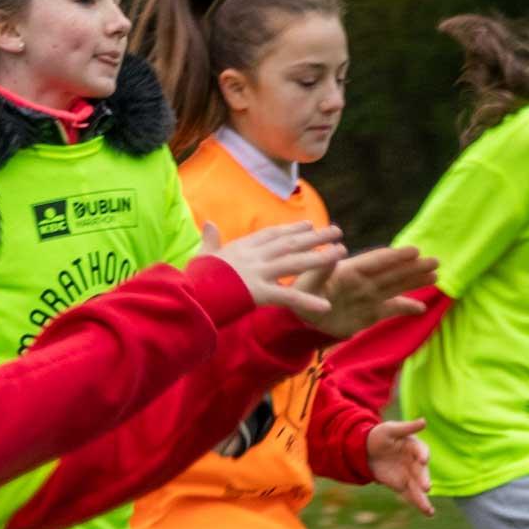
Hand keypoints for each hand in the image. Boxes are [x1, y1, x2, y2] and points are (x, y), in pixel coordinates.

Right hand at [197, 220, 344, 316]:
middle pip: (289, 243)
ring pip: (294, 262)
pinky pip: (287, 297)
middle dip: (315, 236)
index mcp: (241, 248)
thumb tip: (209, 223)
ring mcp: (257, 273)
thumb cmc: (192, 278)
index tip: (308, 225)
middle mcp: (253, 256)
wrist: (187, 293)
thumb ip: (210, 240)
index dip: (292, 229)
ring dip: (319, 257)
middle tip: (337, 230)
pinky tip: (324, 305)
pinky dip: (306, 301)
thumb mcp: (201, 255)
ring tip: (341, 252)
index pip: (271, 235)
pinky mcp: (258, 293)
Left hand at [307, 244, 441, 337]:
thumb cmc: (301, 294)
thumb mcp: (308, 281)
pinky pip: (391, 310)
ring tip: (436, 275)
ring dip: (415, 281)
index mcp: (350, 271)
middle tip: (436, 260)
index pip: (377, 261)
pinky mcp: (369, 314)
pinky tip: (421, 308)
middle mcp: (363, 282)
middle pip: (393, 273)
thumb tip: (336, 251)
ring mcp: (368, 298)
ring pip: (396, 287)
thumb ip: (323, 268)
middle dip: (414, 267)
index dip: (395, 256)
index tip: (415, 250)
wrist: (300, 319)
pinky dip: (405, 309)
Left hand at [366, 417, 432, 516]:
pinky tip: (428, 512)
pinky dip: (418, 503)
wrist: (364, 450)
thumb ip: (406, 427)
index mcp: (414, 446)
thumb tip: (424, 421)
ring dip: (424, 498)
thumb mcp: (390, 429)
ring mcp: (409, 475)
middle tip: (426, 486)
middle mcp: (415, 462)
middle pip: (421, 472)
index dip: (423, 455)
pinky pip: (411, 495)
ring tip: (429, 510)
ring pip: (418, 487)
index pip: (421, 450)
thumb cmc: (379, 436)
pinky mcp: (401, 485)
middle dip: (423, 479)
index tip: (423, 460)